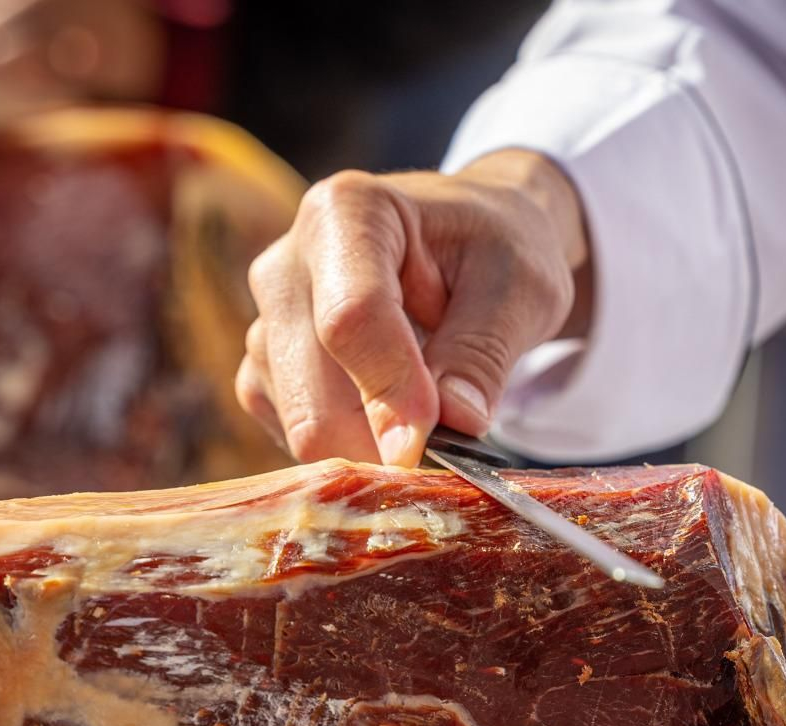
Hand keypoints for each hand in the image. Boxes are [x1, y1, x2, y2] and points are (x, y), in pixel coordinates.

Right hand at [237, 150, 588, 466]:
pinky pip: (292, 438)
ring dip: (370, 447)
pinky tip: (391, 418)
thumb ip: (484, 352)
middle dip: (380, 442)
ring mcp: (266, 322)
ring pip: (300, 427)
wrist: (472, 246)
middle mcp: (286, 264)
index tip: (427, 447)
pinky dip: (349, 449)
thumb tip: (456, 423)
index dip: (388, 393)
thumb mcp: (520, 288)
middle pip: (312, 394)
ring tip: (428, 412)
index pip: (352, 318)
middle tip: (448, 453)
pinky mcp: (265, 372)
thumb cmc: (497, 251)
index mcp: (347, 211)